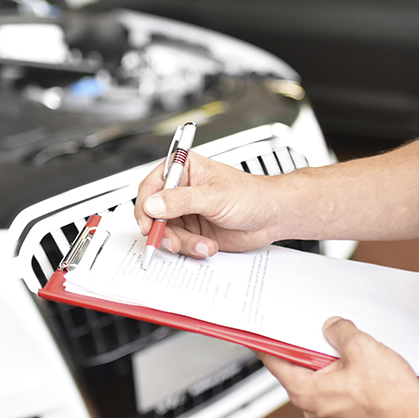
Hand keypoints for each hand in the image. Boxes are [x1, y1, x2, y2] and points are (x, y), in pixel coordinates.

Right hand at [133, 152, 283, 256]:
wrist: (272, 217)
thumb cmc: (251, 196)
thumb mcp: (214, 196)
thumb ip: (181, 201)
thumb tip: (153, 204)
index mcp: (184, 169)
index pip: (151, 186)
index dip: (145, 206)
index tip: (148, 222)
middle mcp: (181, 190)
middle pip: (153, 213)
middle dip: (162, 230)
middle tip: (171, 241)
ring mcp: (185, 212)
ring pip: (166, 232)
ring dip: (182, 242)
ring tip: (202, 244)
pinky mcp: (192, 231)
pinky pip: (179, 243)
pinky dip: (191, 248)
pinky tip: (207, 246)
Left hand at [258, 317, 418, 417]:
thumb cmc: (391, 399)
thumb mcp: (361, 348)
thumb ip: (340, 332)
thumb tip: (332, 327)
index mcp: (306, 392)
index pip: (275, 362)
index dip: (268, 342)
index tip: (260, 332)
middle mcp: (315, 409)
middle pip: (302, 368)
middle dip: (311, 347)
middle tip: (322, 329)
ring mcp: (334, 416)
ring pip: (325, 379)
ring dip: (335, 362)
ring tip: (355, 349)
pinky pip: (342, 390)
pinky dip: (349, 376)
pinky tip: (368, 366)